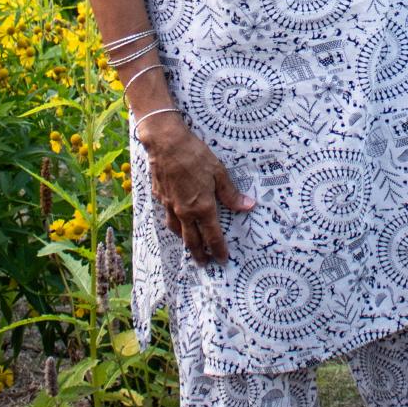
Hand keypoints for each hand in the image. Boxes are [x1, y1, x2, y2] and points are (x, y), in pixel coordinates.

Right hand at [137, 115, 254, 265]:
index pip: (212, 237)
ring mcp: (170, 205)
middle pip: (192, 241)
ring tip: (190, 247)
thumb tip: (247, 206)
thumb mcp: (218, 172)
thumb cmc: (194, 155)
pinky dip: (174, 225)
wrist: (165, 143)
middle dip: (200, 254)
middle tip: (205, 263)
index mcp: (202, 207)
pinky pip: (167, 217)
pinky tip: (176, 222)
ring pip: (177, 231)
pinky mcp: (160, 197)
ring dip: (185, 242)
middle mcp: (185, 212)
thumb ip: (231, 194)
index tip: (223, 259)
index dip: (218, 250)